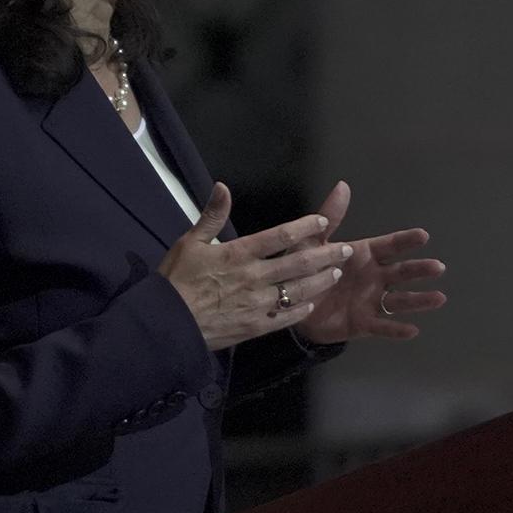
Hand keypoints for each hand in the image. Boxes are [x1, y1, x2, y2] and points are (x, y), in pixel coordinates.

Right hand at [158, 183, 353, 350]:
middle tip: (346, 250)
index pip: (280, 235)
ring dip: (321, 281)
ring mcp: (258, 304)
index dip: (305, 227)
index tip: (323, 221)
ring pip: (299, 291)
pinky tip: (312, 304)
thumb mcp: (189, 242)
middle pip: (299, 263)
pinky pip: (285, 317)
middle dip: (326, 255)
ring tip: (335, 274)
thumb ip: (212, 215)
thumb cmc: (176, 280)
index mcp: (239, 254)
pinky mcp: (256, 326)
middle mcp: (254, 277)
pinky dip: (301, 310)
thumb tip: (222, 187)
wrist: (166, 324)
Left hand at [294, 180, 446, 344]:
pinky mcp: (364, 323)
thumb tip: (342, 185)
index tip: (423, 235)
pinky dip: (397, 329)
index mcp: (365, 256)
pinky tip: (412, 330)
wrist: (292, 305)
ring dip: (419, 300)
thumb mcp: (312, 242)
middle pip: (402, 272)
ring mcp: (371, 301)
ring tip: (439, 298)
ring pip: (400, 300)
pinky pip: (383, 326)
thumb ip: (330, 218)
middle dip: (420, 270)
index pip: (390, 246)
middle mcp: (374, 277)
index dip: (406, 241)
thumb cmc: (306, 270)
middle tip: (438, 267)